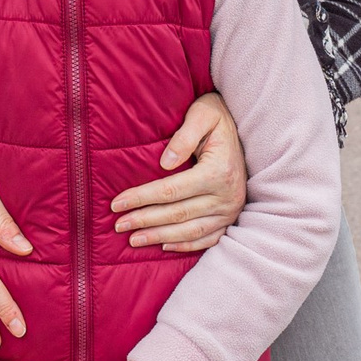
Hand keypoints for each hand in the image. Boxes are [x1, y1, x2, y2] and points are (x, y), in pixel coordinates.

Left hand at [109, 91, 245, 250]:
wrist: (243, 126)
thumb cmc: (216, 116)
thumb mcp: (203, 114)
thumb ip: (185, 135)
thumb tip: (165, 163)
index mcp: (217, 172)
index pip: (170, 190)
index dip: (141, 198)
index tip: (117, 204)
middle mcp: (226, 196)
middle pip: (177, 214)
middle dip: (145, 220)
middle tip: (118, 225)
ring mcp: (230, 210)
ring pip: (191, 230)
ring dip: (160, 237)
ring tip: (134, 239)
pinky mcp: (232, 217)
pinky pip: (209, 238)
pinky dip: (186, 245)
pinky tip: (164, 246)